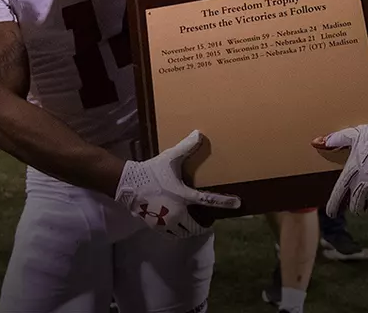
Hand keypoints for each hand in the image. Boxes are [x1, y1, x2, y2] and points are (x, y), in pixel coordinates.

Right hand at [113, 130, 239, 237]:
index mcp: (184, 196)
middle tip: (207, 220)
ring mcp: (167, 222)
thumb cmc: (152, 171)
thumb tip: (200, 133)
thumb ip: (186, 147)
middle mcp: (178, 212)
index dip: (225, 203)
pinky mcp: (157, 227)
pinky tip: (179, 225)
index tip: (237, 204)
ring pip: (185, 233)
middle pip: (197, 226)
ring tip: (193, 223)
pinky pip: (173, 234)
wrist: (129, 185)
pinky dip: (179, 231)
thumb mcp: (171, 158)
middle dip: (204, 225)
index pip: (209, 201)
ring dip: (191, 229)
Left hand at [315, 119, 367, 216]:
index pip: (338, 195)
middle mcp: (365, 185)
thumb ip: (336, 140)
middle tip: (357, 202)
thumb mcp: (356, 134)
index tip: (330, 213)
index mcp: (353, 172)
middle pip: (356, 206)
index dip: (333, 206)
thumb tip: (315, 142)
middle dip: (355, 205)